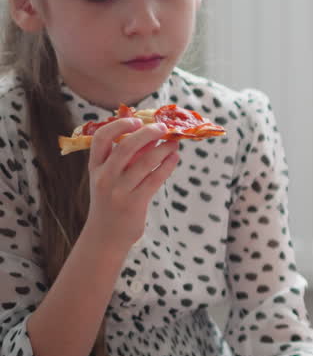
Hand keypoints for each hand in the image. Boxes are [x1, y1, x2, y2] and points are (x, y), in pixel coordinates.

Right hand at [83, 119, 179, 246]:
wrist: (105, 235)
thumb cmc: (110, 201)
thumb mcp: (108, 179)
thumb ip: (123, 159)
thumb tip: (150, 135)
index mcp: (95, 167)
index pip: (101, 139)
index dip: (119, 126)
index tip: (136, 120)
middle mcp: (104, 177)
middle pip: (127, 146)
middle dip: (148, 133)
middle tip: (163, 127)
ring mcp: (119, 190)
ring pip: (146, 162)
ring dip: (164, 148)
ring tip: (174, 143)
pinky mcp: (135, 202)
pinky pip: (155, 178)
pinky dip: (167, 164)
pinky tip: (174, 157)